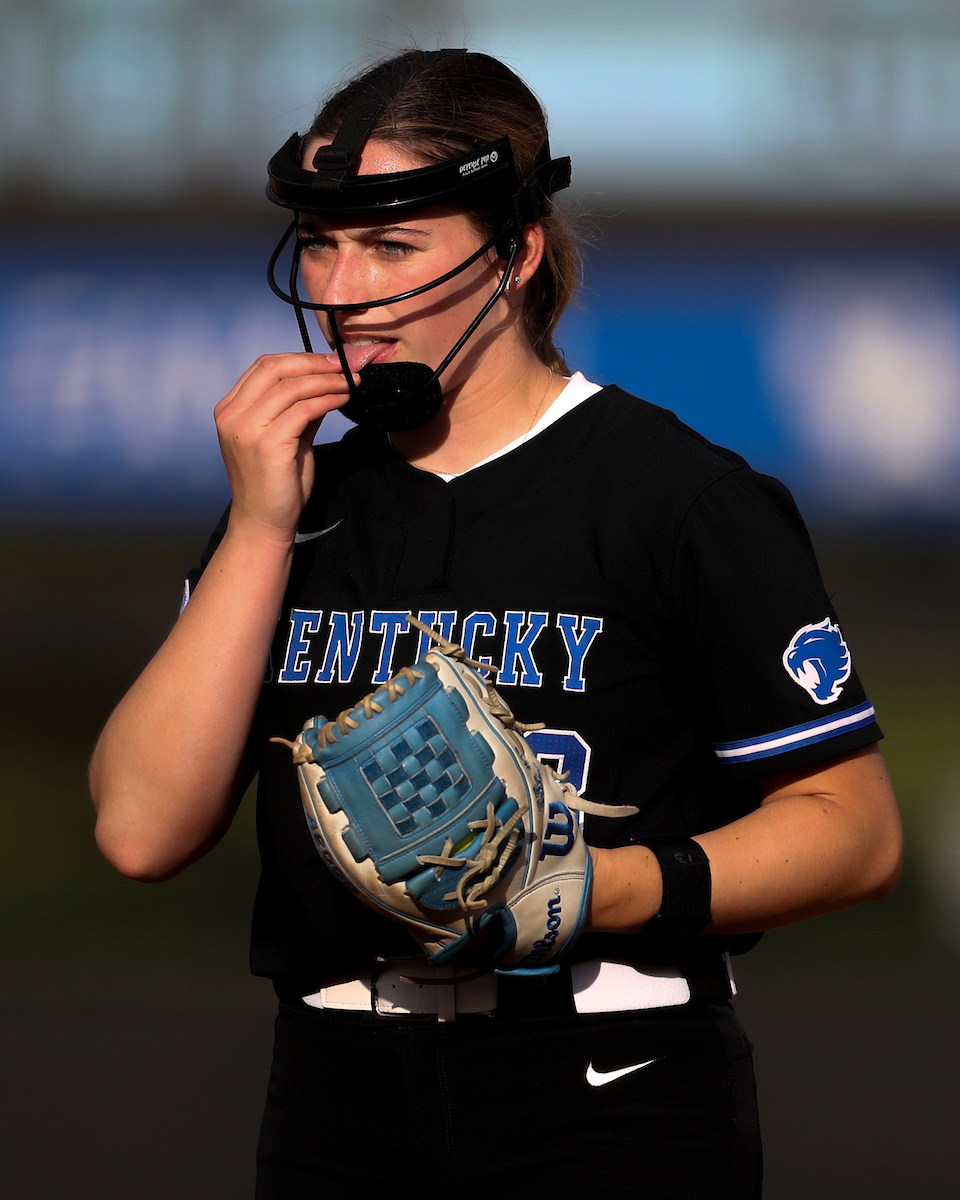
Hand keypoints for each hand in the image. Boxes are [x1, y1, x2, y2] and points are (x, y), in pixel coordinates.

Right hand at [214, 352, 355, 543]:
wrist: (264, 523)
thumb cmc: (275, 484)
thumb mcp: (285, 437)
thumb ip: (297, 409)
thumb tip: (325, 382)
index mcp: (230, 409)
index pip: (264, 367)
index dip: (301, 358)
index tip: (331, 361)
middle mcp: (232, 414)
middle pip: (275, 368)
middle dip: (315, 363)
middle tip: (346, 365)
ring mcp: (246, 428)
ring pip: (292, 387)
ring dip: (327, 380)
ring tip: (351, 382)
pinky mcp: (266, 443)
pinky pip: (303, 410)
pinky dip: (327, 399)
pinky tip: (343, 399)